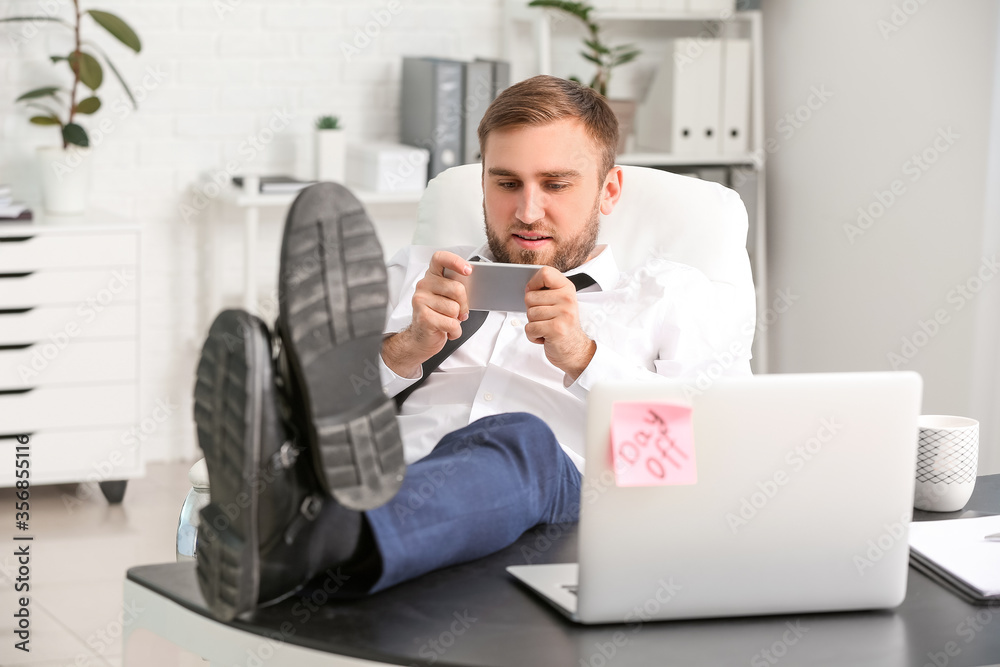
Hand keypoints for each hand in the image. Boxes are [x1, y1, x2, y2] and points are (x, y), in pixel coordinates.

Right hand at [382, 251, 470, 377]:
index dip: (455, 261)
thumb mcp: (446, 298)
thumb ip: (455, 288)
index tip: (468, 270)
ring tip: (448, 321)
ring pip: (454, 308)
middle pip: (456, 288)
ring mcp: (421, 301)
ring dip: (457, 319)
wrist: (421, 339)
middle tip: (460, 312)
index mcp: (431, 276)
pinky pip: (452, 323)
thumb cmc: (437, 316)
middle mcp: (423, 286)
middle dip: (464, 303)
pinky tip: (447, 331)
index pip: (440, 259)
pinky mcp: (423, 317)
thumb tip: (472, 283)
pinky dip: (455, 331)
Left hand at [524, 267, 595, 379]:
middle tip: (546, 318)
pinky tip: (545, 336)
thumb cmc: (562, 325)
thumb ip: (547, 291)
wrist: (575, 350)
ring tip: (547, 327)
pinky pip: (530, 328)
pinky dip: (533, 336)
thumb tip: (527, 288)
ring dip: (534, 324)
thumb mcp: (560, 303)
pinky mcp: (557, 329)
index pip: (545, 273)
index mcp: (567, 288)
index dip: (533, 283)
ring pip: (529, 314)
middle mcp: (567, 299)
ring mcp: (564, 314)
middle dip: (532, 310)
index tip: (535, 292)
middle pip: (530, 297)